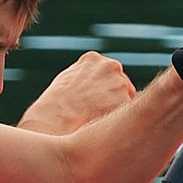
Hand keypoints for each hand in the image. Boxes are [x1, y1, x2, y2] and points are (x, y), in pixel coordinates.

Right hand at [17, 51, 134, 134]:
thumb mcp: (66, 80)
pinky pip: (126, 112)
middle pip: (120, 83)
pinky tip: (101, 123)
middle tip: (95, 111)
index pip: (107, 72)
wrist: (56, 119)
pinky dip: (118, 119)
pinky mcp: (126, 100)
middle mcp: (110, 66)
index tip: (90, 99)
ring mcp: (120, 82)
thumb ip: (83, 75)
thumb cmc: (56, 103)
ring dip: (116, 108)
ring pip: (126, 97)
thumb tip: (92, 80)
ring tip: (96, 118)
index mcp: (93, 59)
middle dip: (112, 96)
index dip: (99, 88)